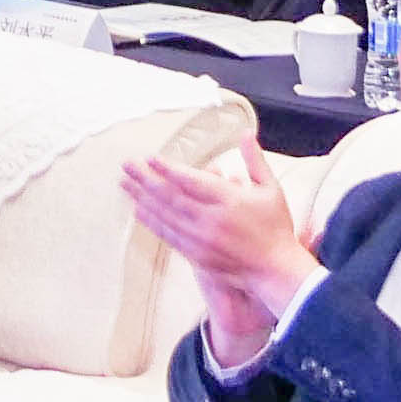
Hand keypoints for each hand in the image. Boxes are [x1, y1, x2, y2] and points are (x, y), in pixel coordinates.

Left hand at [120, 137, 318, 347]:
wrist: (275, 268)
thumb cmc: (275, 226)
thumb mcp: (271, 188)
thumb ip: (255, 160)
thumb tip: (245, 133)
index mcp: (230, 200)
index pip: (191, 181)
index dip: (168, 168)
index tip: (150, 158)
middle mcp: (212, 220)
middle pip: (171, 196)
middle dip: (146, 179)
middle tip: (127, 165)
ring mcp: (202, 240)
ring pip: (166, 216)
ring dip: (143, 198)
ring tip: (125, 184)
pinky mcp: (197, 256)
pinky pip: (169, 235)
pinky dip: (152, 222)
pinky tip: (139, 210)